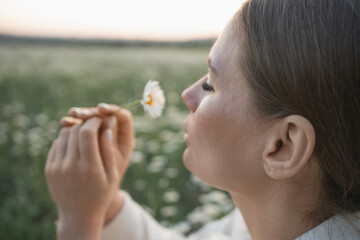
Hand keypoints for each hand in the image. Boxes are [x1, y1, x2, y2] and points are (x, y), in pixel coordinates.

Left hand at [45, 116, 120, 238]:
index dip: (95, 121)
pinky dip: (66, 139)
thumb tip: (107, 128)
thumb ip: (109, 151)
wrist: (79, 215)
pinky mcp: (49, 169)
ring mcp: (57, 167)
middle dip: (85, 123)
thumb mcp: (112, 175)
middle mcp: (71, 166)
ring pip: (64, 135)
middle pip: (75, 131)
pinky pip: (56, 144)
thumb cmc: (101, 194)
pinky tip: (75, 145)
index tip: (101, 119)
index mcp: (89, 167)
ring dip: (75, 130)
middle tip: (93, 123)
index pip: (87, 132)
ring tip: (85, 134)